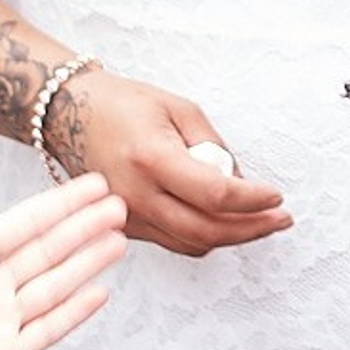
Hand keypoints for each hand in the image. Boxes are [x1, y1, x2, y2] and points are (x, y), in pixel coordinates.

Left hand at [0, 149, 126, 349]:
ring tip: (120, 240)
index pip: (22, 223)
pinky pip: (46, 331)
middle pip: (48, 250)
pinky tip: (100, 293)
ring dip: (88, 263)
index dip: (59, 203)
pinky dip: (74, 313)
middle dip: (84, 226)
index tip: (92, 183)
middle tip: (119, 203)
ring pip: (55, 285)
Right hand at [45, 67, 288, 257]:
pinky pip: (175, 241)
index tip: (277, 196)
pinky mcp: (124, 227)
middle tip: (280, 219)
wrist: (69, 115)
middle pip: (207, 231)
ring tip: (260, 220)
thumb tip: (242, 182)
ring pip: (193, 244)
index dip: (253, 200)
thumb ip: (215, 147)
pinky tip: (224, 220)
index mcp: (150, 158)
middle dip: (253, 229)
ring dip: (232, 236)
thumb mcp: (180, 109)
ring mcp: (126, 216)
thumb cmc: (124, 105)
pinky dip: (205, 234)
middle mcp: (134, 194)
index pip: (215, 195)